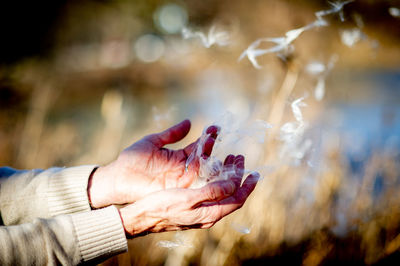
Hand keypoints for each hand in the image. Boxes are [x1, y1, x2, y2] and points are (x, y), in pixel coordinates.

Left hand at [88, 120, 218, 208]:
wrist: (119, 178)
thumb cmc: (132, 159)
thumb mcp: (153, 141)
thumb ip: (171, 134)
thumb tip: (189, 122)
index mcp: (178, 157)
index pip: (198, 146)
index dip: (208, 137)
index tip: (215, 127)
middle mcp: (183, 168)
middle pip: (204, 157)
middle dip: (210, 147)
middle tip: (213, 136)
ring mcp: (182, 179)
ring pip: (203, 169)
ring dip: (210, 159)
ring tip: (211, 145)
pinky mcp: (178, 189)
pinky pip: (196, 182)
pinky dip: (205, 174)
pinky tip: (210, 164)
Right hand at [119, 155, 259, 236]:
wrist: (143, 217)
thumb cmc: (163, 207)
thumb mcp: (189, 198)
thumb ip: (212, 192)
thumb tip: (233, 185)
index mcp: (210, 213)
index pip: (236, 200)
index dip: (247, 186)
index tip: (255, 173)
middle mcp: (208, 213)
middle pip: (230, 194)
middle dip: (237, 176)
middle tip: (238, 158)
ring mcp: (200, 210)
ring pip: (220, 192)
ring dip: (226, 176)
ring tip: (227, 159)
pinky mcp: (192, 206)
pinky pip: (210, 192)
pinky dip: (215, 179)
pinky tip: (211, 169)